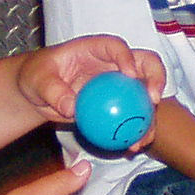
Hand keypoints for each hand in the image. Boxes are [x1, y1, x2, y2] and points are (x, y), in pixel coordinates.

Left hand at [16, 36, 164, 133]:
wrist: (39, 93)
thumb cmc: (37, 76)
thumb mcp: (37, 80)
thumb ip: (52, 91)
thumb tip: (71, 107)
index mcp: (96, 48)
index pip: (116, 47)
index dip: (127, 57)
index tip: (130, 75)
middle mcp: (114, 64)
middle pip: (145, 63)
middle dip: (156, 78)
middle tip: (153, 99)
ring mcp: (120, 85)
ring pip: (145, 95)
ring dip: (150, 114)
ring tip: (144, 135)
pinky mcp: (119, 106)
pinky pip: (132, 118)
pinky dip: (136, 132)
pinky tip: (133, 147)